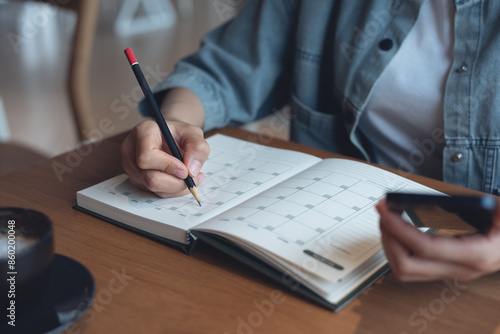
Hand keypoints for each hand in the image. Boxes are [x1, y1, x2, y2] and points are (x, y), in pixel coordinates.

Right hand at [120, 120, 209, 197]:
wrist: (172, 138)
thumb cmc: (180, 134)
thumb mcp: (194, 134)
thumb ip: (197, 148)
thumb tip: (192, 171)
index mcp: (143, 132)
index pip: (147, 156)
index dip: (168, 166)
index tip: (185, 169)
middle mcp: (131, 150)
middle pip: (150, 178)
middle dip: (176, 183)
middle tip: (193, 178)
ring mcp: (132, 167)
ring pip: (154, 188)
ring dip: (177, 187)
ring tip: (191, 177)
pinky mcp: (137, 180)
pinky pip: (156, 192)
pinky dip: (173, 190)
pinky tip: (181, 179)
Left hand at [376, 198, 499, 281]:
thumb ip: (493, 209)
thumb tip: (464, 204)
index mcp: (476, 255)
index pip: (426, 248)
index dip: (400, 229)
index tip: (386, 209)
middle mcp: (461, 269)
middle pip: (407, 265)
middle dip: (388, 237)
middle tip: (383, 211)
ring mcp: (451, 273)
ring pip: (404, 271)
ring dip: (389, 244)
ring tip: (387, 218)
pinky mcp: (444, 270)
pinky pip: (410, 267)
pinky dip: (396, 248)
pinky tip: (396, 229)